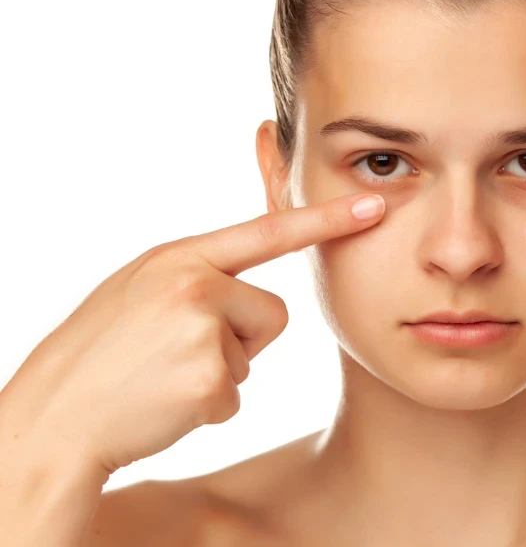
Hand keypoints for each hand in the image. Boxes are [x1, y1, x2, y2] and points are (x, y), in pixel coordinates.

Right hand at [0, 192, 385, 476]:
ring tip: (164, 374)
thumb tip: (251, 288)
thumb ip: (198, 275)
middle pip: (273, 312)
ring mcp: (202, 331)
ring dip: (221, 372)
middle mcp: (195, 284)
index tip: (375, 204)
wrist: (54, 416)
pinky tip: (163, 402)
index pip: (268, 232)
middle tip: (178, 352)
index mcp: (180, 257)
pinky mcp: (209, 380)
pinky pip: (235, 395)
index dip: (326, 219)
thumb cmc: (101, 354)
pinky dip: (206, 408)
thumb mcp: (141, 289)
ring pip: (254, 354)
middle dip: (241, 338)